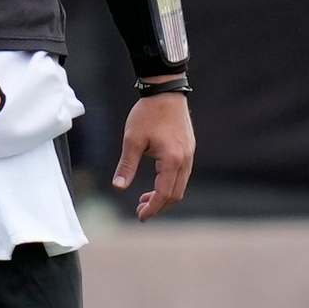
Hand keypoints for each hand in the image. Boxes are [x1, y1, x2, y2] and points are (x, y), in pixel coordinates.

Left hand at [111, 91, 194, 219]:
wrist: (165, 92)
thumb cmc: (147, 114)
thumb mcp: (132, 140)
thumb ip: (127, 165)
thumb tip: (119, 187)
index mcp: (172, 160)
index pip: (164, 194)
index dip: (152, 208)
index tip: (140, 216)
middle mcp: (185, 160)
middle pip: (176, 194)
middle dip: (158, 206)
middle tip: (140, 210)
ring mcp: (189, 155)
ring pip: (180, 185)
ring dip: (164, 195)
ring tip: (145, 198)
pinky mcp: (189, 149)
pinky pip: (182, 174)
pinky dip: (170, 183)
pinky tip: (156, 181)